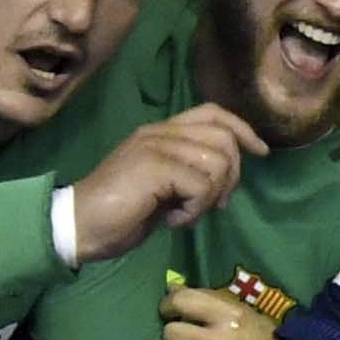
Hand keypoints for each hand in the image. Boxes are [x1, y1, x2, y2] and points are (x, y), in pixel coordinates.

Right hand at [66, 100, 265, 258]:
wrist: (78, 226)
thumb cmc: (119, 212)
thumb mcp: (163, 189)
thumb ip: (190, 175)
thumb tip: (224, 182)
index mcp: (161, 132)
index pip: (213, 113)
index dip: (242, 129)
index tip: (261, 152)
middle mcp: (160, 132)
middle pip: (224, 137)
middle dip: (232, 175)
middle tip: (216, 204)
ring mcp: (156, 146)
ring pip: (218, 162)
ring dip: (209, 197)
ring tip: (184, 213)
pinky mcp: (154, 167)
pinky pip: (202, 185)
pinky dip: (195, 210)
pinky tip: (172, 220)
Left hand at [161, 280, 279, 339]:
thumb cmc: (263, 338)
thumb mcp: (243, 312)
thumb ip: (209, 299)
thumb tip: (172, 288)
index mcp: (233, 313)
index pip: (183, 300)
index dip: (169, 303)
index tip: (170, 307)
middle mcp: (222, 338)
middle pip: (171, 330)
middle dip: (173, 329)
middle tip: (180, 330)